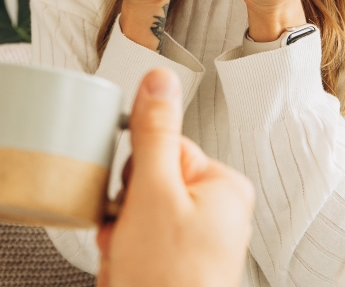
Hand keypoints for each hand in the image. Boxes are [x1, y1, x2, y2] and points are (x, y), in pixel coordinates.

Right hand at [96, 69, 253, 286]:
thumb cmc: (168, 282)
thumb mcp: (153, 194)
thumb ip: (152, 132)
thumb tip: (158, 78)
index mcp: (224, 188)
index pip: (162, 150)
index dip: (136, 178)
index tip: (133, 203)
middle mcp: (217, 214)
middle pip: (145, 185)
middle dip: (124, 216)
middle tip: (130, 241)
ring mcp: (197, 245)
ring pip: (135, 220)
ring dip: (120, 242)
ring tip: (130, 265)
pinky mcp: (177, 268)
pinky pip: (137, 248)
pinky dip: (124, 262)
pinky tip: (129, 276)